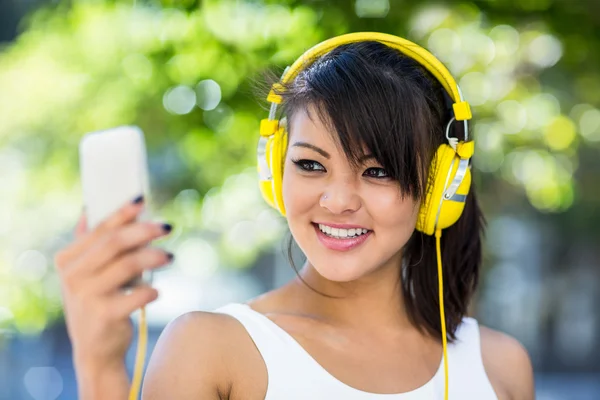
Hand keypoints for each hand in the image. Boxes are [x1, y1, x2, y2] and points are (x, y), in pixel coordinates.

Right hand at [54, 197, 172, 375]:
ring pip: (129, 265)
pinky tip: (155, 291)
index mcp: (67, 259)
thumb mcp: (88, 273)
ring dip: (154, 257)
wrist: (95, 350)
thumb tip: (91, 207)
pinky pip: (137, 294)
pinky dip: (151, 290)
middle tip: (167, 226)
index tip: (143, 199)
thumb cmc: (98, 302)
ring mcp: (86, 297)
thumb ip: (91, 243)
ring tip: (170, 257)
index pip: (99, 228)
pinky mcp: (104, 316)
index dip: (122, 212)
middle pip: (114, 242)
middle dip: (144, 231)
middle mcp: (73, 276)